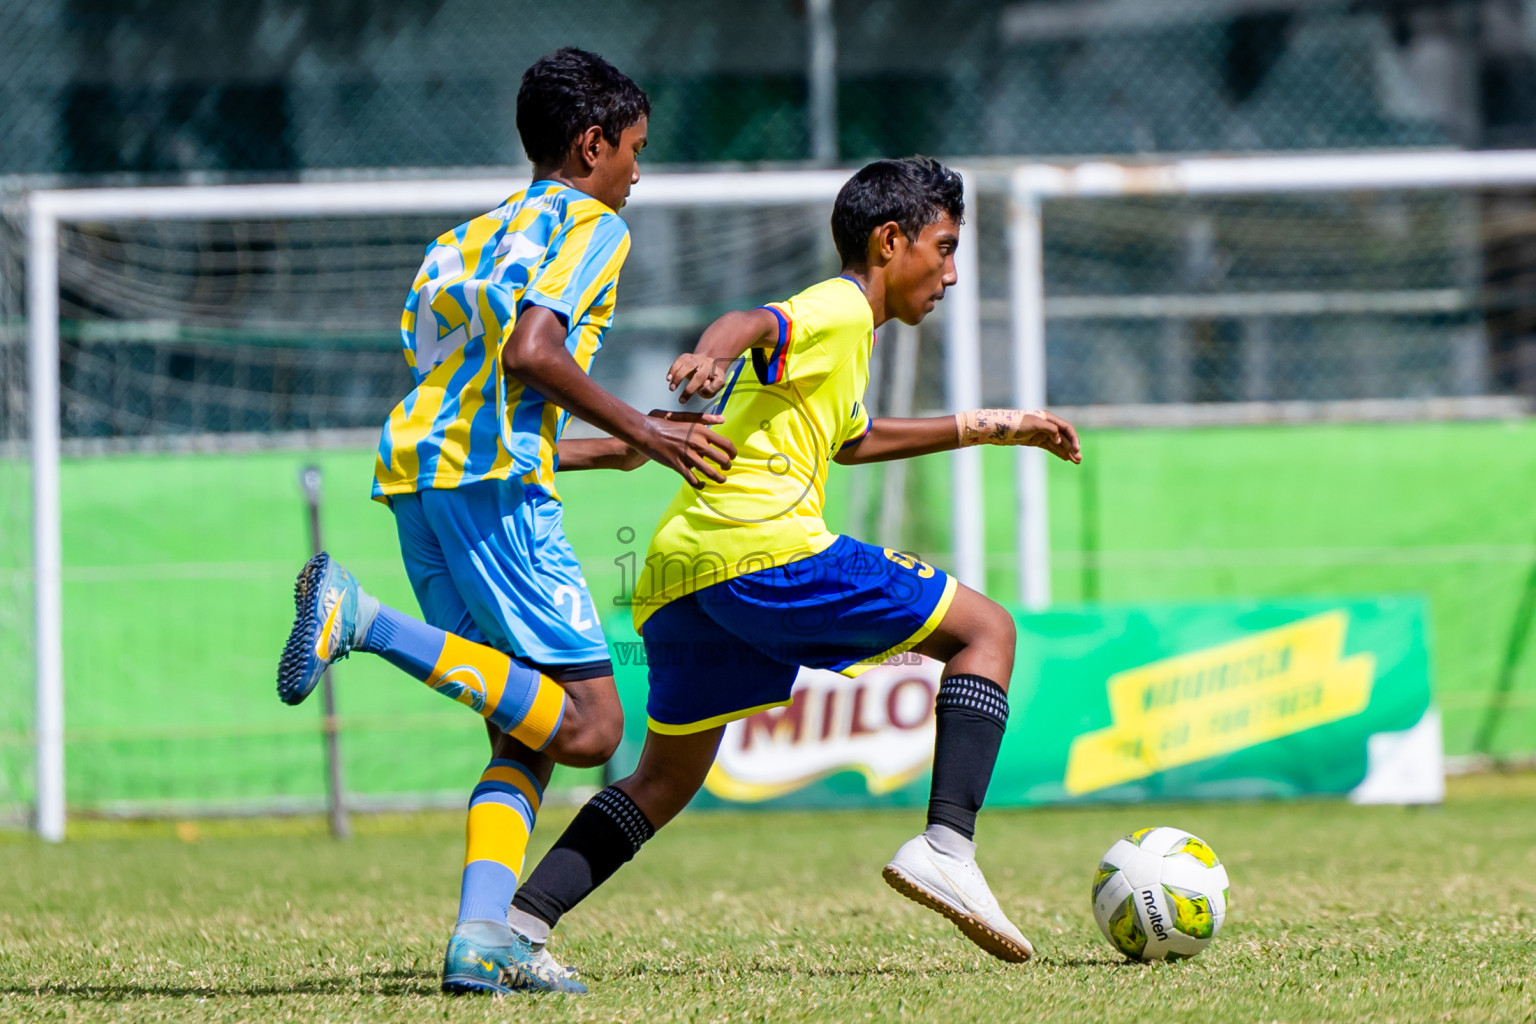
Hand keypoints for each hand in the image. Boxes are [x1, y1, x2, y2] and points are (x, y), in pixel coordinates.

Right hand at [635, 409, 736, 486]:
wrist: (647, 432)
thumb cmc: (667, 426)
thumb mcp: (687, 419)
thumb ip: (705, 421)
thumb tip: (722, 420)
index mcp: (701, 431)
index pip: (726, 443)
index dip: (733, 452)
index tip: (733, 456)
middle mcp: (697, 443)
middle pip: (721, 459)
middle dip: (727, 466)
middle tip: (726, 469)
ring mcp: (688, 455)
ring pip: (710, 471)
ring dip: (718, 478)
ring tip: (721, 480)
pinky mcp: (678, 465)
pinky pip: (693, 479)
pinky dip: (699, 484)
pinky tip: (702, 485)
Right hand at [666, 352, 732, 402]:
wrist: (706, 361)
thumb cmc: (710, 378)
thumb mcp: (715, 386)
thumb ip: (711, 389)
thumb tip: (702, 388)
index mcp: (717, 372)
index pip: (718, 381)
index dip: (710, 389)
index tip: (700, 394)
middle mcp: (708, 364)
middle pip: (699, 376)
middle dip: (690, 389)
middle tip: (681, 400)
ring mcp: (697, 359)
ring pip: (688, 366)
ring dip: (678, 378)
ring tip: (672, 389)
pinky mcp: (686, 356)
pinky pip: (679, 361)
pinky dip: (673, 370)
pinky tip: (668, 379)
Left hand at [956, 408, 1081, 463]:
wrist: (999, 428)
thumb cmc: (1016, 423)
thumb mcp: (1033, 424)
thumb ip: (1049, 429)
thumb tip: (1060, 439)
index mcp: (1048, 418)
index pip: (1066, 428)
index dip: (1073, 438)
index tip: (1076, 449)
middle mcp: (1046, 425)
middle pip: (1064, 437)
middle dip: (1072, 448)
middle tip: (1079, 459)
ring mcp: (1041, 433)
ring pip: (1058, 444)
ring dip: (1067, 452)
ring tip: (1076, 461)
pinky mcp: (1035, 440)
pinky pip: (1050, 447)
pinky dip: (1058, 452)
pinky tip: (1065, 458)